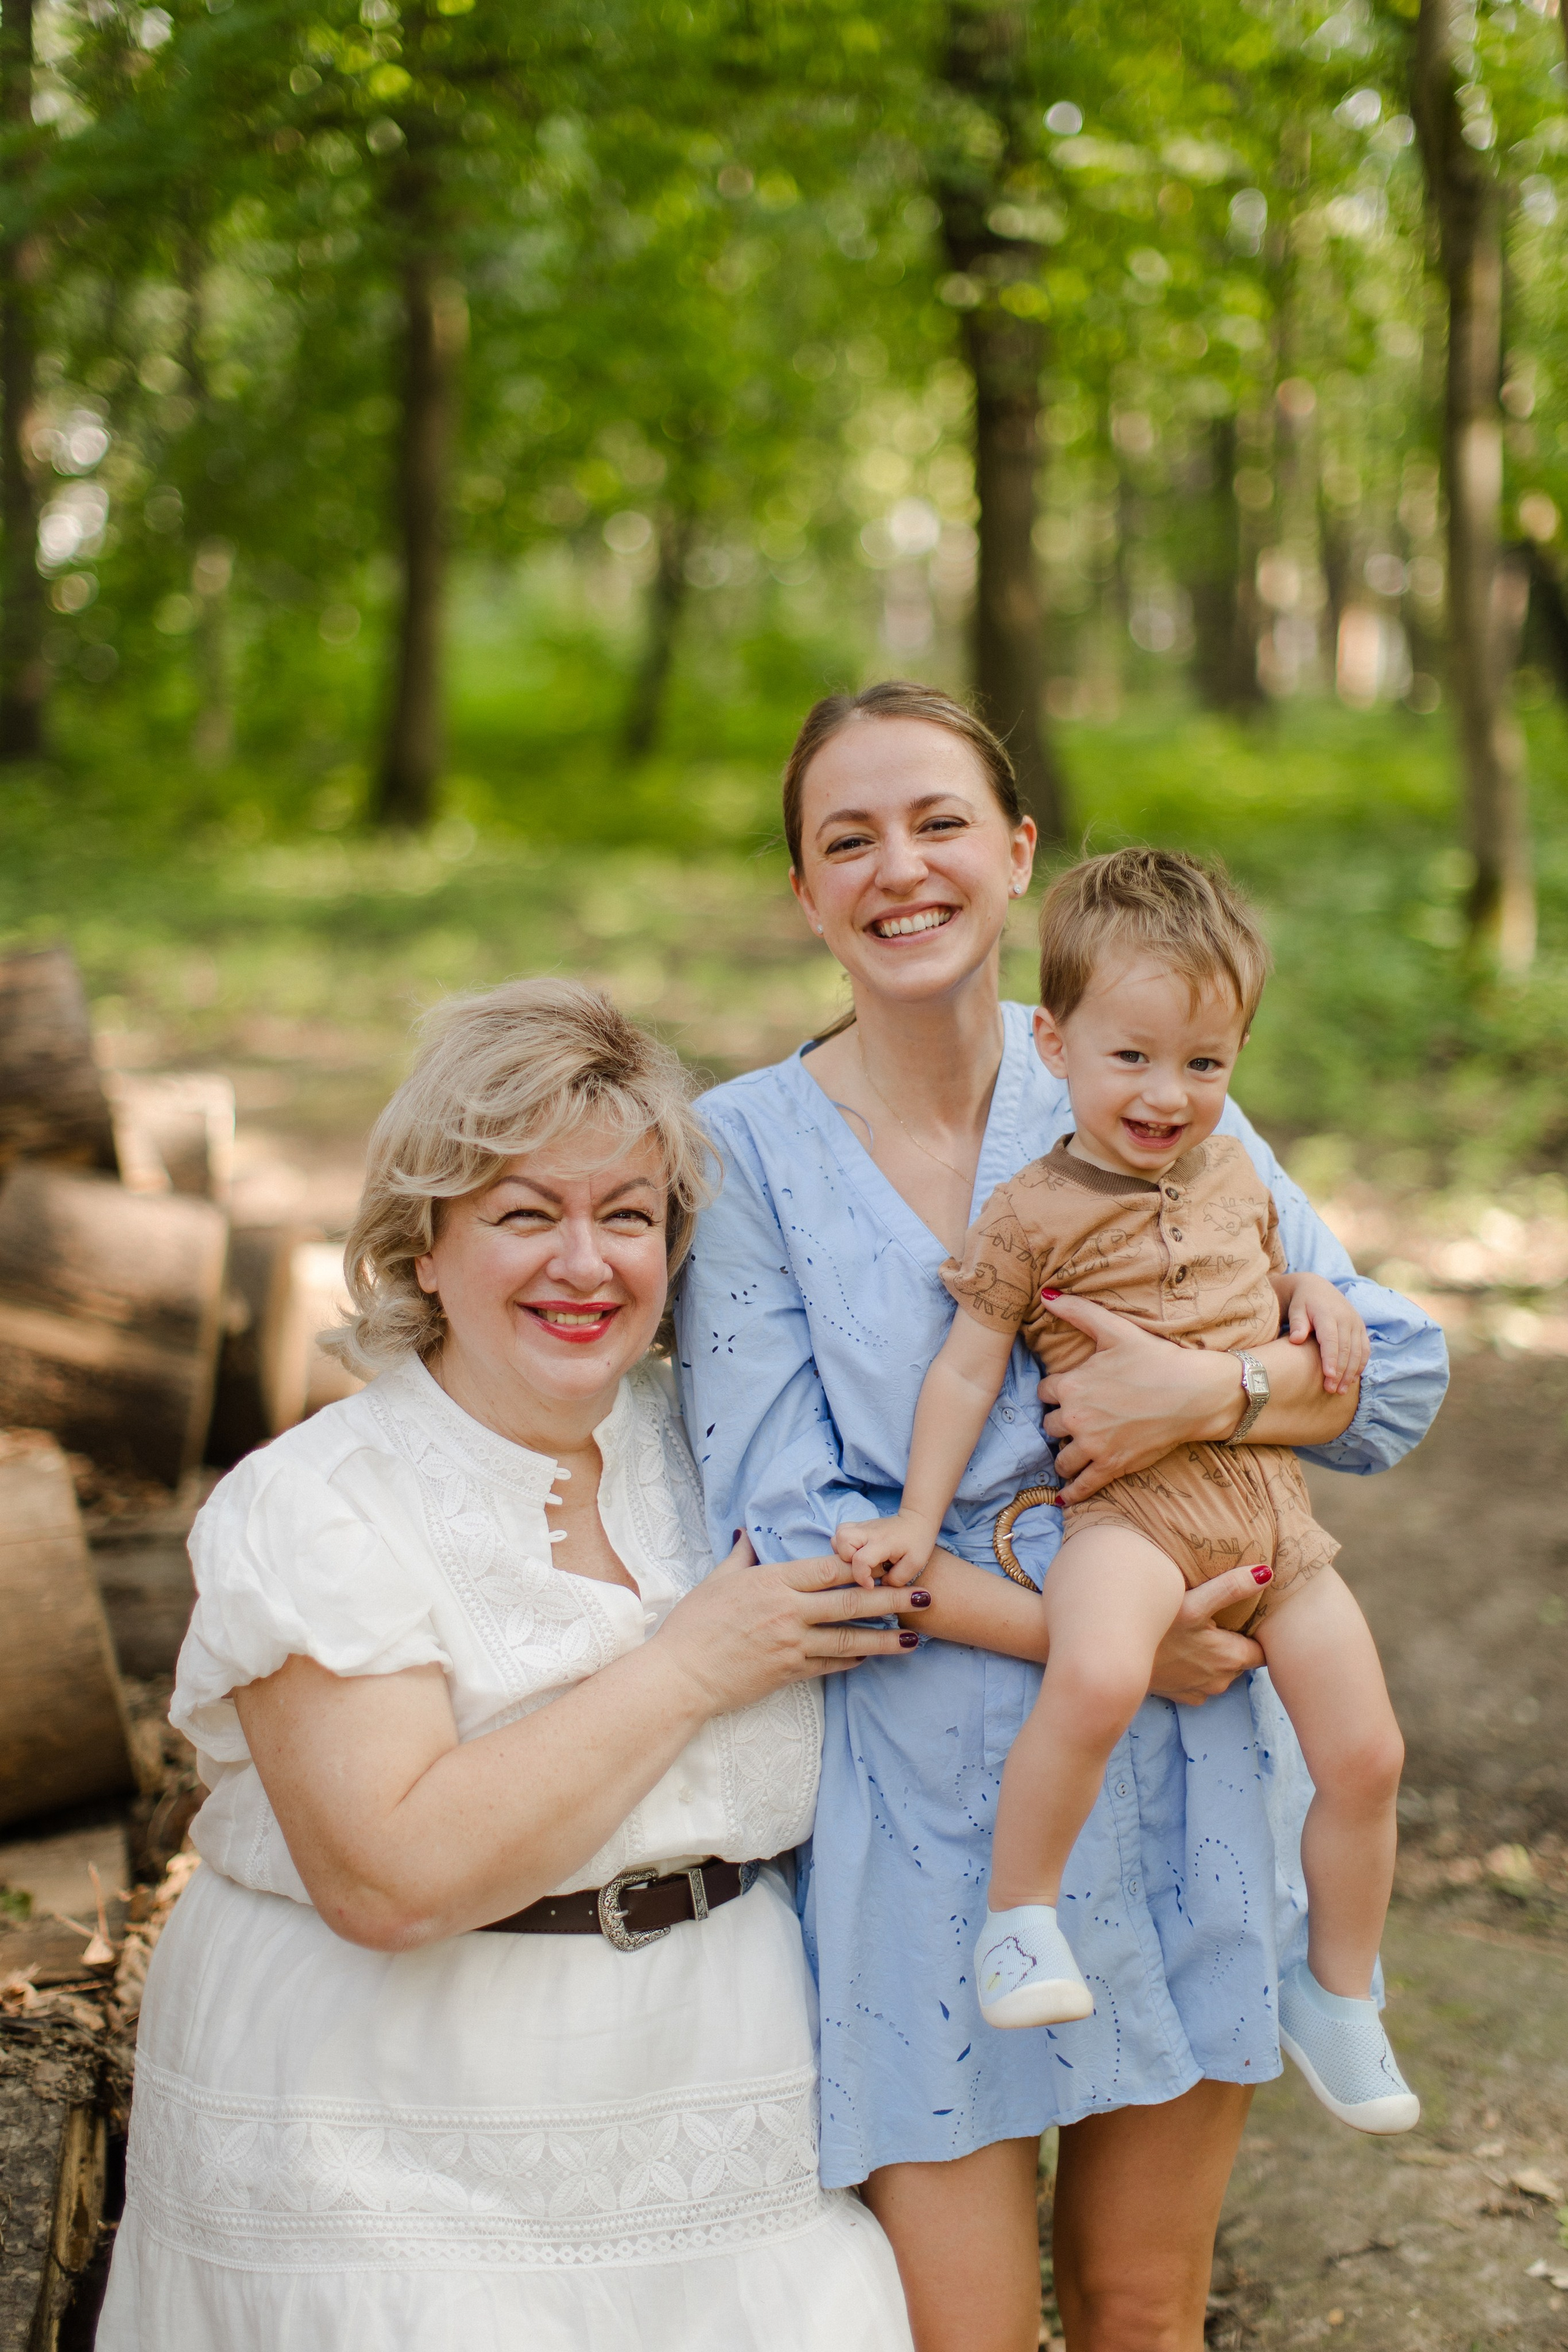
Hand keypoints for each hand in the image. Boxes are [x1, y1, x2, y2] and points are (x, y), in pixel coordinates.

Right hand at [655, 1532, 914, 1712]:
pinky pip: (830, 1665)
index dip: (862, 1564)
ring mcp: (791, 1645)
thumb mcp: (716, 1582)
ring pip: (849, 1639)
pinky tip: (871, 1657)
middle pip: (850, 1602)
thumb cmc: (693, 1625)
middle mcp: (788, 1612)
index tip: (890, 1560)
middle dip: (891, 1598)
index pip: (827, 1569)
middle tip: (925, 1596)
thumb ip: (741, 1557)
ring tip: (915, 1637)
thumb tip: (750, 1532)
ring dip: (885, 1638)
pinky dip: (853, 1661)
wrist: (680, 1676)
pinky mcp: (789, 1673)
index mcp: (772, 1582)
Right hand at [833, 1512, 933, 1588]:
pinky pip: (839, 1533)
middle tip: (860, 1568)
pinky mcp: (858, 1526)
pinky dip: (842, 1545)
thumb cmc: (917, 1543)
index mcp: (883, 1542)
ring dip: (842, 1552)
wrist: (917, 1522)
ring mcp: (861, 1526)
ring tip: (856, 1562)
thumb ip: (897, 1579)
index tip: (870, 1585)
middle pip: (842, 1540)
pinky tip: (855, 1554)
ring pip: (837, 1536)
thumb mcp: (915, 1564)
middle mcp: (868, 1532)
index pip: (861, 1559)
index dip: (861, 1577)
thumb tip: (881, 1586)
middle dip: (846, 1559)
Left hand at [1036, 1293, 1242, 1502]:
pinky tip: (1064, 1495)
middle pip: (1049, 1425)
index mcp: (1071, 1385)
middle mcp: (1076, 1418)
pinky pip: (1082, 1485)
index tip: (1067, 1391)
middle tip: (1076, 1418)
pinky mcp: (1112, 1467)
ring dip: (1064, 1453)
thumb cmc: (1155, 1358)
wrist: (1194, 1393)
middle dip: (1060, 1422)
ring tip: (1073, 1449)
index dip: (1056, 1391)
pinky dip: (1071, 1492)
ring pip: (1060, 1457)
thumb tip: (1046, 1295)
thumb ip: (1077, 1312)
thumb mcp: (1115, 1330)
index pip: (1044, 1392)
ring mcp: (1093, 1446)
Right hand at [1147, 1563, 1266, 1703]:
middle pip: (1242, 1660)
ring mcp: (1201, 1691)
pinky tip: (1181, 1651)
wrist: (1116, 1659)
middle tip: (1217, 1620)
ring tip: (1198, 1633)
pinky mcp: (1183, 1697)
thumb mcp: (1194, 1602)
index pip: (1262, 1652)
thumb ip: (1232, 1588)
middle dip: (1235, 1643)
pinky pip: (1201, 1683)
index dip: (1257, 1634)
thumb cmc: (1157, 1628)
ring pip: (1221, 1672)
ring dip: (1215, 1657)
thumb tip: (1266, 1572)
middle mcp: (1221, 1681)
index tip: (1246, 1619)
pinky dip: (1196, 1670)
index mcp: (1231, 1657)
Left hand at [1273, 1271, 1368, 1395]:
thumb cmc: (1302, 1302)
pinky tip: (1352, 1379)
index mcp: (1328, 1314)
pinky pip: (1365, 1349)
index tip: (1329, 1376)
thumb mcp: (1296, 1309)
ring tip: (1341, 1390)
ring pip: (1357, 1352)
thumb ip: (1297, 1324)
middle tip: (1331, 1390)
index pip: (1331, 1340)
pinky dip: (1360, 1365)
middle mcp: (1346, 1318)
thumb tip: (1296, 1340)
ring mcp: (1356, 1323)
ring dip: (1351, 1372)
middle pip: (1346, 1349)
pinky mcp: (1361, 1328)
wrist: (1317, 1288)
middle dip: (1340, 1371)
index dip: (1331, 1359)